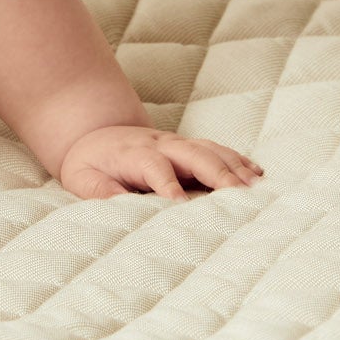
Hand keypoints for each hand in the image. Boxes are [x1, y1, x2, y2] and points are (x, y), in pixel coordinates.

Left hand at [59, 124, 263, 199]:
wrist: (95, 132)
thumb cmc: (90, 162)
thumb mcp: (82, 178)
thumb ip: (100, 191)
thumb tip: (120, 208)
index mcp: (133, 154)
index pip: (154, 166)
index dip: (168, 183)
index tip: (181, 203)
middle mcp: (160, 145)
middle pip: (192, 153)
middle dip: (217, 173)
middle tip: (240, 194)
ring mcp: (177, 144)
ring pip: (210, 149)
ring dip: (234, 166)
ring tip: (257, 187)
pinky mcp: (188, 147)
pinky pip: (217, 150)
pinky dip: (238, 160)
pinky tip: (257, 173)